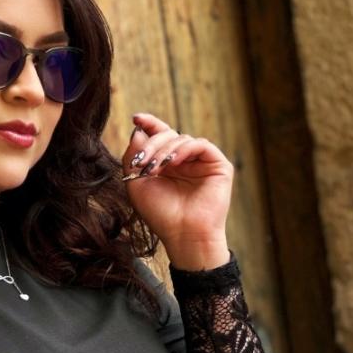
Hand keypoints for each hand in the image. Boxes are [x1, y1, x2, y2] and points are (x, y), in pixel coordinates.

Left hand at [121, 113, 232, 260]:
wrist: (183, 235)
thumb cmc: (161, 214)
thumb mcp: (137, 183)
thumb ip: (134, 156)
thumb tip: (138, 130)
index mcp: (167, 164)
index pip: (160, 136)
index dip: (150, 124)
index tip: (136, 118)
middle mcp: (185, 161)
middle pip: (168, 135)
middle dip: (152, 144)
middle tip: (142, 161)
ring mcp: (202, 163)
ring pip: (182, 138)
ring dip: (164, 150)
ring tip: (155, 169)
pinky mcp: (218, 166)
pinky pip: (200, 144)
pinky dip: (184, 149)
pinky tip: (173, 162)